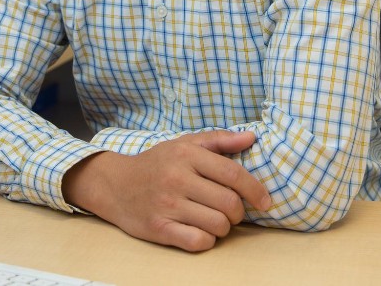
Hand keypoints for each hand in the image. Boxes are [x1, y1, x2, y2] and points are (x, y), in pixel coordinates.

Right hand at [62, 130, 271, 251]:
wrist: (116, 184)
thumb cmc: (156, 164)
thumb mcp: (184, 144)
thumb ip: (218, 140)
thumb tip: (251, 138)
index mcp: (186, 155)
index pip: (233, 174)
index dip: (255, 190)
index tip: (265, 201)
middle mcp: (177, 178)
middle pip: (229, 203)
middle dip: (239, 212)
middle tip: (233, 212)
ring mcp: (167, 204)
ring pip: (217, 225)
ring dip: (223, 227)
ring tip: (215, 220)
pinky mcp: (159, 228)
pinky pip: (198, 242)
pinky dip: (207, 240)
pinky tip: (201, 231)